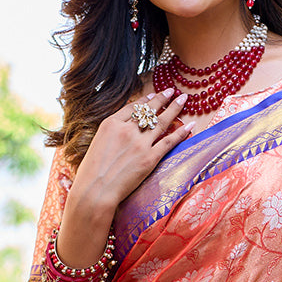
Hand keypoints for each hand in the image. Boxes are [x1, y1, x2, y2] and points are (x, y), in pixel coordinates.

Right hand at [66, 90, 190, 233]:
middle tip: (171, 90)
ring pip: (161, 121)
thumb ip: (111, 134)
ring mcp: (139, 144)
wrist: (95, 191)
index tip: (152, 96)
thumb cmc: (91, 173)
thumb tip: (122, 130)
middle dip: (161, 98)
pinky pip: (169, 141)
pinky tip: (190, 124)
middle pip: (148, 110)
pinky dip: (181, 132)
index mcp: (110, 124)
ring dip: (174, 108)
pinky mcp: (150, 158)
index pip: (131, 107)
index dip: (144, 101)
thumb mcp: (96, 144)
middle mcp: (127, 130)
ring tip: (183, 99)